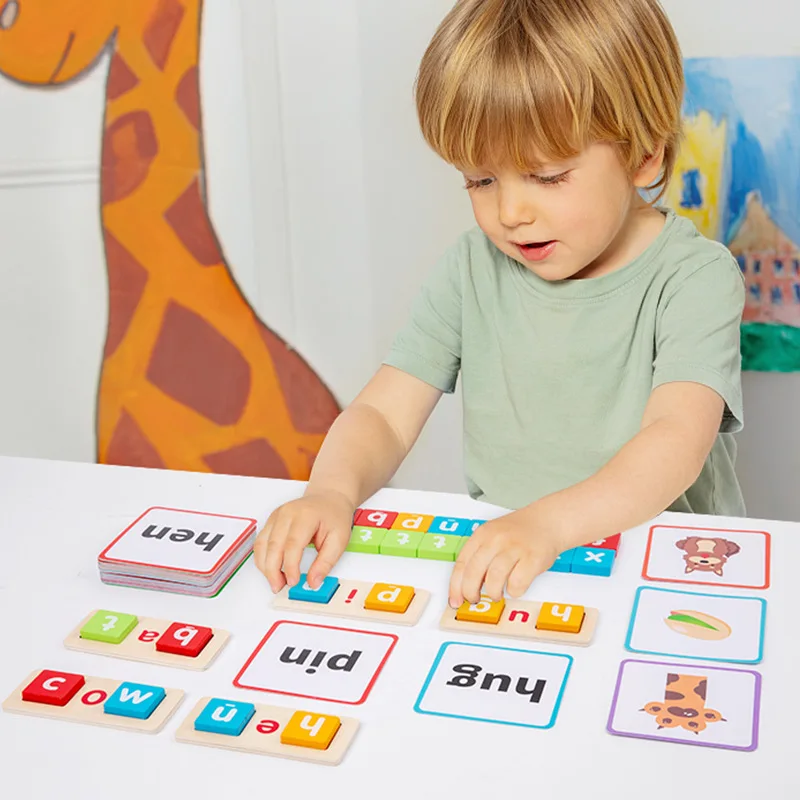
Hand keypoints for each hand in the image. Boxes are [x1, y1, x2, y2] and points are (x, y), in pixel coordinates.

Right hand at [254, 489, 354, 593]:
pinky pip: (260, 543)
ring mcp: (276, 516)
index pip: (292, 544)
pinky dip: (263, 559)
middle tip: (279, 587)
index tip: (293, 582)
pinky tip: (271, 570)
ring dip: (265, 567)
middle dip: (273, 570)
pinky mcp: (271, 521)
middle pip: (273, 545)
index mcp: (305, 515)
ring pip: (262, 545)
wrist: (328, 499)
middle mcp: (287, 513)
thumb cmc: (334, 516)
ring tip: (276, 582)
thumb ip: (326, 562)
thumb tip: (313, 581)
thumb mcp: (339, 539)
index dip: (290, 566)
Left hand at [448, 506, 564, 607]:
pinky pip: (517, 584)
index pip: (461, 564)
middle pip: (474, 572)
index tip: (455, 599)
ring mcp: (514, 548)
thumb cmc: (518, 533)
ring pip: (494, 580)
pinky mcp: (533, 559)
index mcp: (482, 534)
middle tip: (474, 599)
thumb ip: (479, 556)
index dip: (455, 586)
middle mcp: (496, 539)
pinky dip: (514, 591)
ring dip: (493, 592)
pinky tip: (515, 586)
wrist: (547, 521)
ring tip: (497, 593)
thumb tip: (465, 585)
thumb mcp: (492, 535)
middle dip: (470, 592)